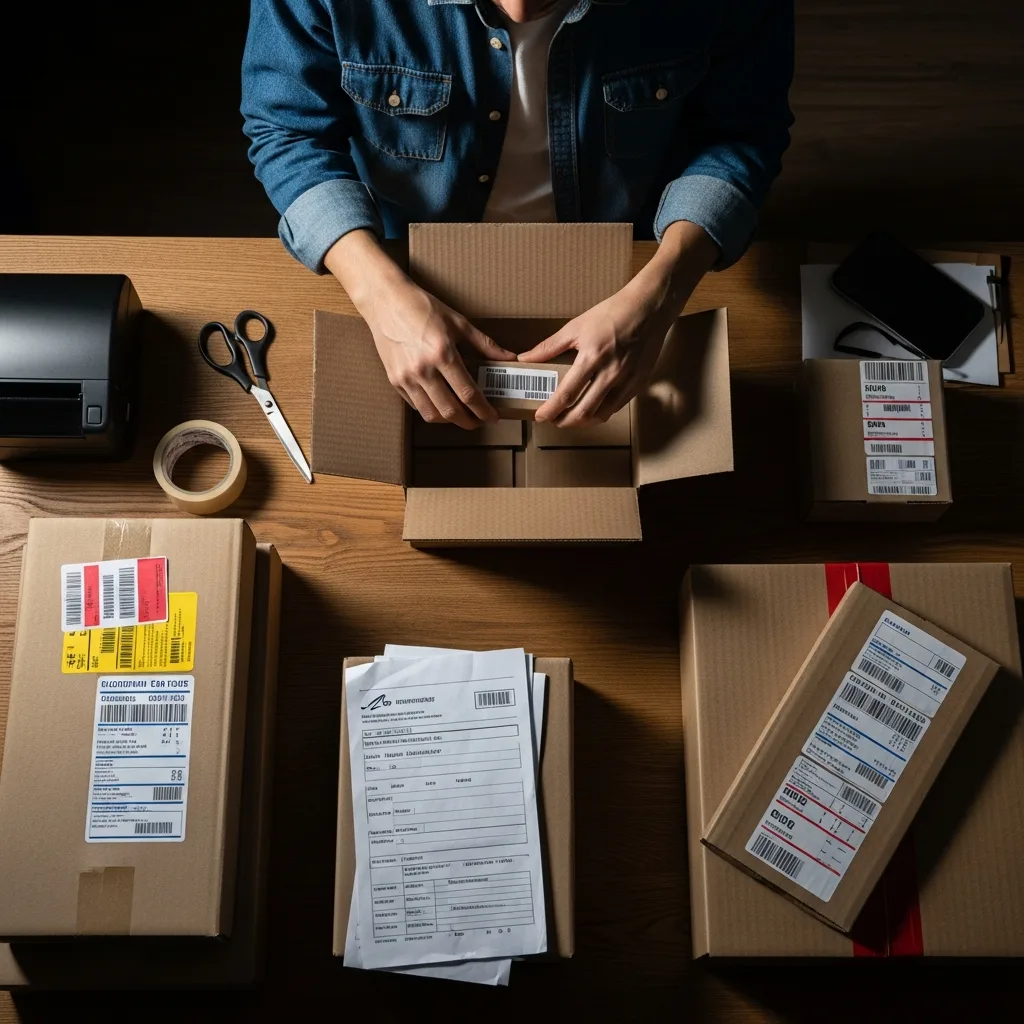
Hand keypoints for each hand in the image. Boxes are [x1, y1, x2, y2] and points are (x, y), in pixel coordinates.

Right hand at [325, 230, 514, 428]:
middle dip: (468, 422)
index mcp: (443, 354)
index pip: (468, 393)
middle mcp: (423, 370)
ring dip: (449, 421)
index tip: (492, 416)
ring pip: (431, 414)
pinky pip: (416, 405)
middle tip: (479, 421)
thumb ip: (485, 345)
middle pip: (450, 410)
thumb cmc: (422, 308)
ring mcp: (406, 377)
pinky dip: (431, 410)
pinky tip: (440, 404)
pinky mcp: (394, 380)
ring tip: (460, 417)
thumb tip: (509, 358)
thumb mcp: (458, 322)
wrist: (385, 301)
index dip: (483, 410)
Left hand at [518, 221, 718, 427]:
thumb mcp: (576, 326)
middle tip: (553, 421)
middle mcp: (611, 373)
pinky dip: (602, 413)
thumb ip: (549, 347)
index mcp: (592, 357)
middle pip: (584, 411)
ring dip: (583, 422)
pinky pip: (617, 406)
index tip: (540, 416)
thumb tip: (525, 358)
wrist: (649, 308)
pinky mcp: (639, 383)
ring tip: (571, 419)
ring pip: (602, 414)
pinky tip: (593, 410)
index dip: (551, 410)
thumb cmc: (611, 314)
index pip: (566, 393)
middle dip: (565, 421)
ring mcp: (627, 380)